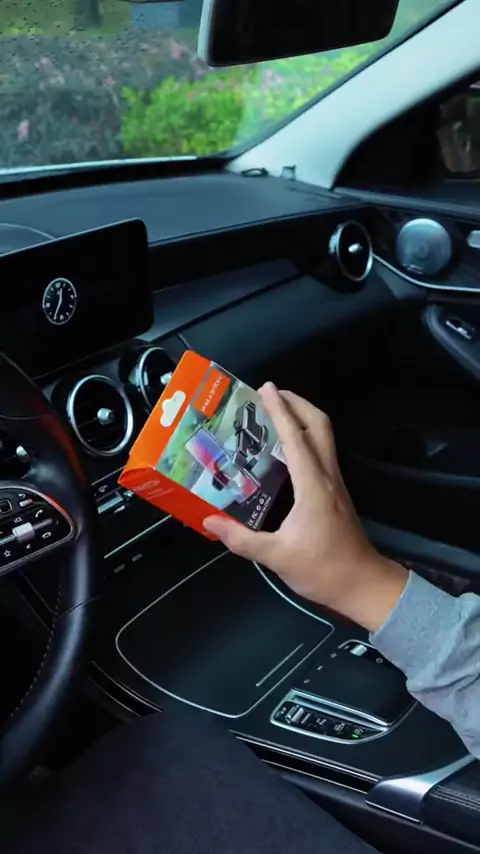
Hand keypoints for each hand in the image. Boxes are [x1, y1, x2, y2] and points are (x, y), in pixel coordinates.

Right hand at [204, 383, 407, 632]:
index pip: (295, 438)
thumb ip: (241, 539)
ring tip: (275, 412)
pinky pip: (321, 453)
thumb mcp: (277, 556)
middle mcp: (326, 476)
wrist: (363, 584)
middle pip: (319, 426)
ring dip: (302, 417)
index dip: (280, 411)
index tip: (265, 389)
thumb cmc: (323, 569)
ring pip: (324, 437)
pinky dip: (305, 438)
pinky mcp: (335, 492)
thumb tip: (209, 521)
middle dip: (297, 403)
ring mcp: (334, 483)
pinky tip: (285, 447)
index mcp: (312, 486)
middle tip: (271, 393)